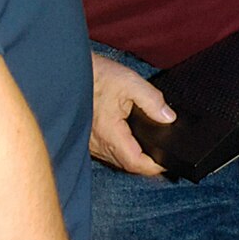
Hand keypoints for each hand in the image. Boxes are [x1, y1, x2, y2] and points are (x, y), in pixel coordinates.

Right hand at [91, 52, 173, 176]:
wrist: (69, 73)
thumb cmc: (95, 76)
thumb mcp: (129, 82)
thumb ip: (152, 101)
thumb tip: (169, 117)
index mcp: (110, 134)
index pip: (136, 163)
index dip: (154, 166)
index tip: (168, 161)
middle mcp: (99, 144)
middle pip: (128, 165)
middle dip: (147, 164)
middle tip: (163, 155)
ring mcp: (92, 144)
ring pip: (117, 160)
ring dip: (133, 157)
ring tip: (150, 149)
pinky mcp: (87, 139)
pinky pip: (107, 152)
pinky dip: (121, 150)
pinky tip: (130, 139)